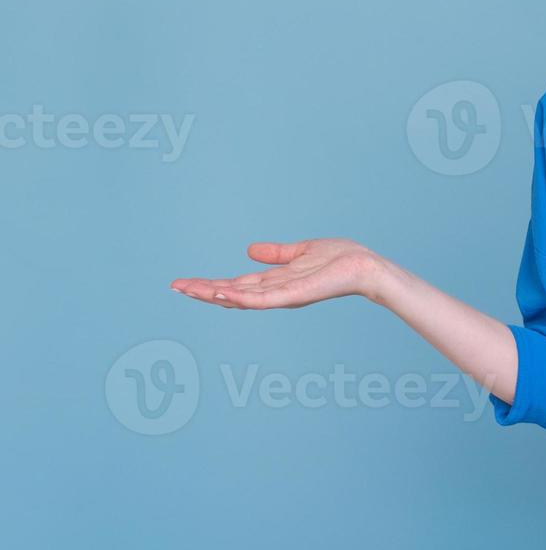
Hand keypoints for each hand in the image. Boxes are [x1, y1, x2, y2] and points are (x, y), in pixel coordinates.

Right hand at [171, 238, 391, 309]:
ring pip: (241, 298)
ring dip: (214, 294)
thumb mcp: (301, 251)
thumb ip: (276, 254)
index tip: (183, 283)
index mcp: (275, 281)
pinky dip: (241, 297)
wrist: (366, 266)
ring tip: (188, 290)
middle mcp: (275, 291)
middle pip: (232, 293)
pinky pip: (263, 299)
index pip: (235, 284)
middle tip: (175, 288)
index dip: (210, 284)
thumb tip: (250, 250)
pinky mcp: (295, 295)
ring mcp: (284, 295)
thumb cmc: (341, 260)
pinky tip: (221, 293)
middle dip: (203, 291)